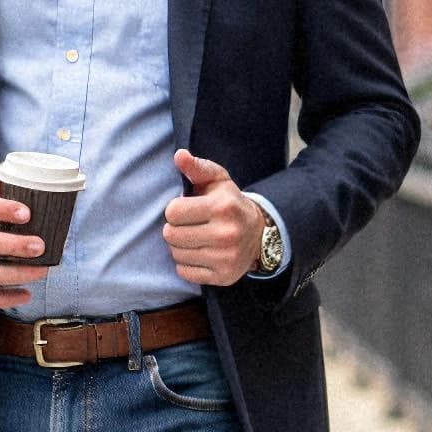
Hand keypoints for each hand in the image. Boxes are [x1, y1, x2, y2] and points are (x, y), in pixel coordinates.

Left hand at [163, 149, 264, 285]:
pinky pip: (185, 272)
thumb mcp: (218, 181)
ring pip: (177, 254)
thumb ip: (197, 167)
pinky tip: (200, 254)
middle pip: (171, 235)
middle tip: (189, 226)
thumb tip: (179, 155)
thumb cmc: (230, 204)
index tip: (187, 209)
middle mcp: (226, 234)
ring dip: (180, 247)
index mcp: (222, 207)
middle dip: (175, 229)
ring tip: (194, 239)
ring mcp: (226, 257)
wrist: (260, 234)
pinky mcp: (224, 276)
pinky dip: (187, 264)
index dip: (175, 210)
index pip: (173, 212)